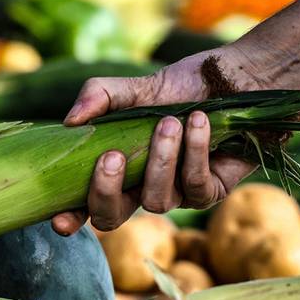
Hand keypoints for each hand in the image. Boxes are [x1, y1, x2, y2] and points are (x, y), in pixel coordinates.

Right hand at [52, 47, 258, 235]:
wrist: (240, 80)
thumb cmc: (187, 86)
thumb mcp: (139, 86)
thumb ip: (101, 96)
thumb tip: (71, 121)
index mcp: (120, 170)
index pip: (86, 203)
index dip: (71, 217)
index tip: (58, 219)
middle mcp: (143, 188)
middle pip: (112, 218)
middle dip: (106, 191)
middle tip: (111, 156)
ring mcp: (177, 195)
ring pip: (156, 201)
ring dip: (160, 160)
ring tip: (169, 123)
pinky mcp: (211, 192)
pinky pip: (195, 187)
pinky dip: (193, 152)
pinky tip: (197, 122)